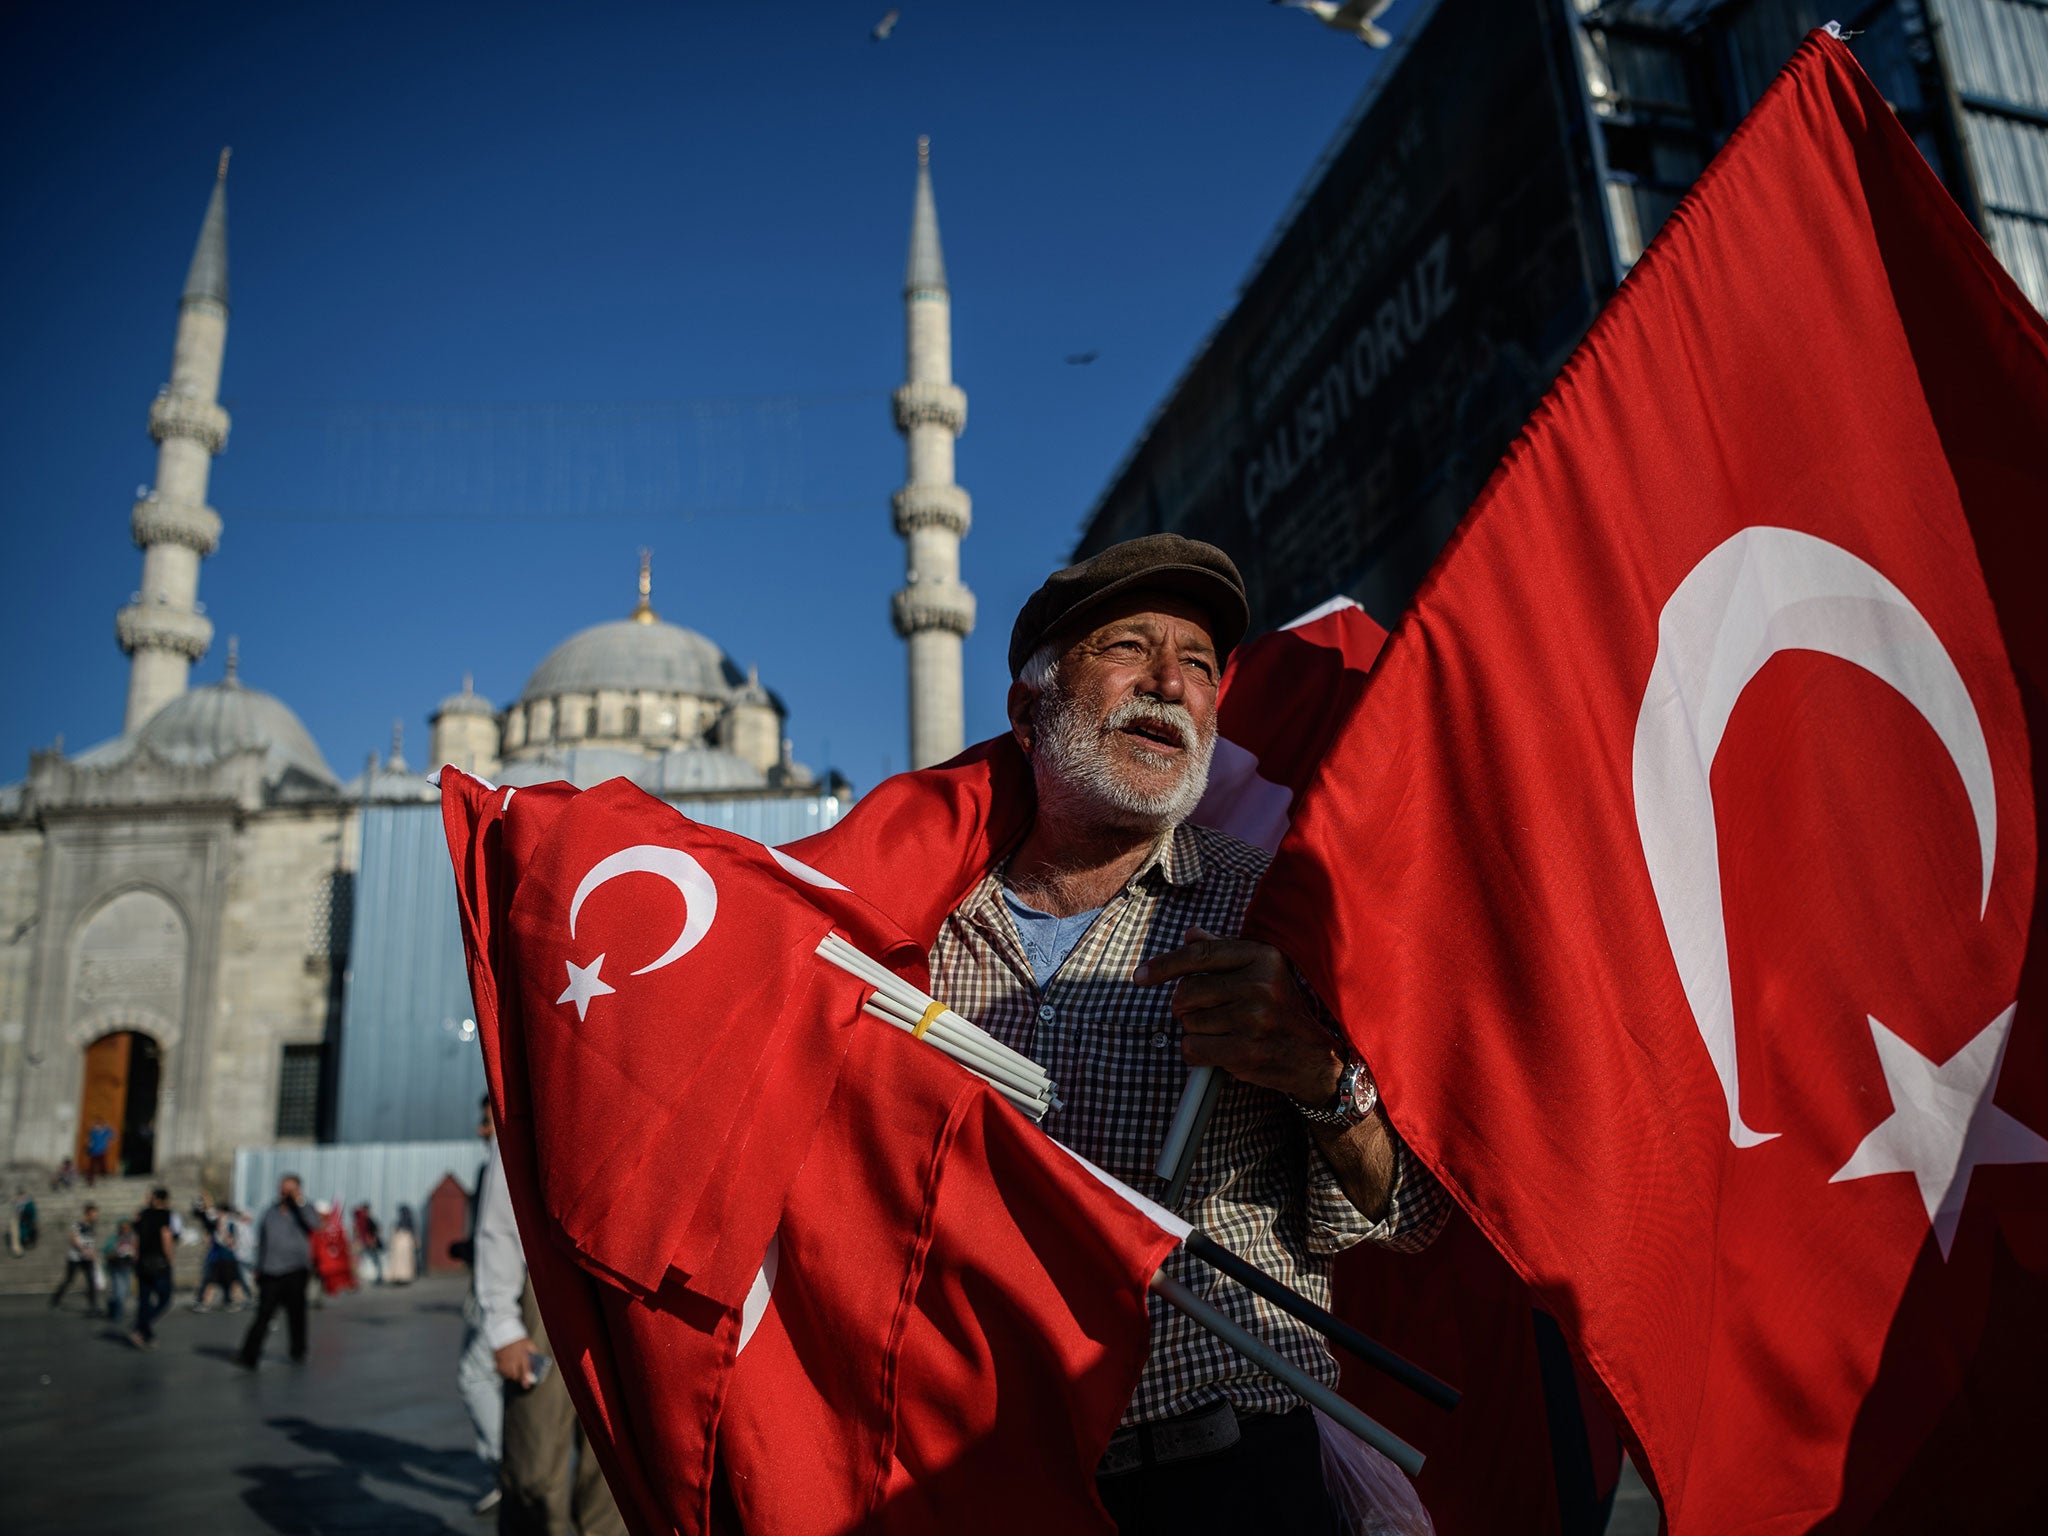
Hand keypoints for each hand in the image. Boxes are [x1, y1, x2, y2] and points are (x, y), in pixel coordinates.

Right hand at [494, 1339, 535, 1386]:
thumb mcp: (528, 1343)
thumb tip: (536, 1360)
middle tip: (519, 1374)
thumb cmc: (517, 1337)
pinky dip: (503, 1371)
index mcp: (522, 1354)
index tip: (526, 1386)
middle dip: (518, 1377)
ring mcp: (504, 1360)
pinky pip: (500, 1370)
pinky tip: (506, 1367)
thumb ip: (533, 1351)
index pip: (525, 1369)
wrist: (504, 1331)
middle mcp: (513, 1359)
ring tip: (513, 1370)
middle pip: (515, 1375)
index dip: (526, 1379)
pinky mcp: (497, 1359)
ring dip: (511, 1374)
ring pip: (507, 1374)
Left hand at [1134, 927, 1344, 1105]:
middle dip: (1183, 1005)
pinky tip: (1217, 1050)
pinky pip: (1193, 1048)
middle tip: (1201, 1012)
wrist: (1313, 1057)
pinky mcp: (1246, 1051)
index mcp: (1262, 957)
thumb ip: (1223, 952)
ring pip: (1188, 1022)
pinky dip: (1195, 1052)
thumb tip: (1190, 935)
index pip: (1199, 955)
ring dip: (1195, 1030)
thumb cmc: (1279, 1009)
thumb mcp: (1261, 971)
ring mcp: (1253, 1019)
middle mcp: (1260, 985)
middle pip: (1187, 991)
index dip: (1163, 965)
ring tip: (1223, 1031)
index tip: (1140, 976)